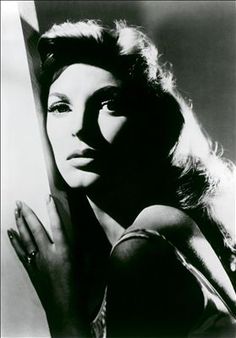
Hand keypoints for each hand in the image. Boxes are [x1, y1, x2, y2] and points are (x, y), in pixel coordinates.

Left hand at [8, 196, 88, 336]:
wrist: (64, 308)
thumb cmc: (78, 287)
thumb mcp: (85, 265)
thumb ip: (81, 250)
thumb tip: (79, 239)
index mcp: (64, 251)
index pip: (57, 225)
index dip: (52, 210)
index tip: (47, 197)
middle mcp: (48, 254)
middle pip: (35, 229)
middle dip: (27, 214)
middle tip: (19, 202)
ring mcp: (37, 261)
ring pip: (25, 239)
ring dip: (19, 224)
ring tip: (15, 211)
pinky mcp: (31, 269)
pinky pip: (21, 252)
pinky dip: (15, 241)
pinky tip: (10, 233)